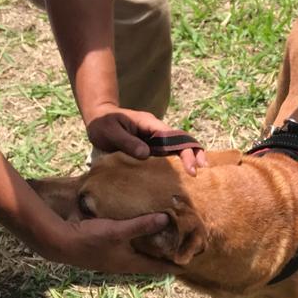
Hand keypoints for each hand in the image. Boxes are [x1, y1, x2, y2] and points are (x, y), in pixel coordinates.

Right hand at [37, 213, 178, 275]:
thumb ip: (141, 225)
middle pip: (148, 263)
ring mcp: (112, 259)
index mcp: (129, 264)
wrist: (58, 243)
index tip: (188, 266)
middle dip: (163, 258)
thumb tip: (165, 219)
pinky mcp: (103, 250)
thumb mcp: (118, 231)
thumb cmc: (89, 239)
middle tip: (179, 252)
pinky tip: (137, 234)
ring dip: (149, 250)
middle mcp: (122, 264)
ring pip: (137, 256)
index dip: (172, 267)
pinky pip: (126, 249)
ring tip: (163, 242)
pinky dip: (136, 243)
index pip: (156, 268)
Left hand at [84, 104, 206, 174]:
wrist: (98, 119)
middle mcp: (156, 132)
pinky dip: (175, 165)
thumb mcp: (111, 131)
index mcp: (151, 124)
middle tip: (199, 173)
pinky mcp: (149, 149)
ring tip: (194, 177)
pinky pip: (165, 156)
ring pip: (176, 149)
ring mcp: (154, 140)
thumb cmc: (103, 123)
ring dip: (187, 160)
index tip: (191, 168)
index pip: (174, 137)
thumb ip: (127, 142)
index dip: (185, 152)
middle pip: (181, 142)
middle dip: (193, 155)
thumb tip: (146, 154)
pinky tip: (178, 178)